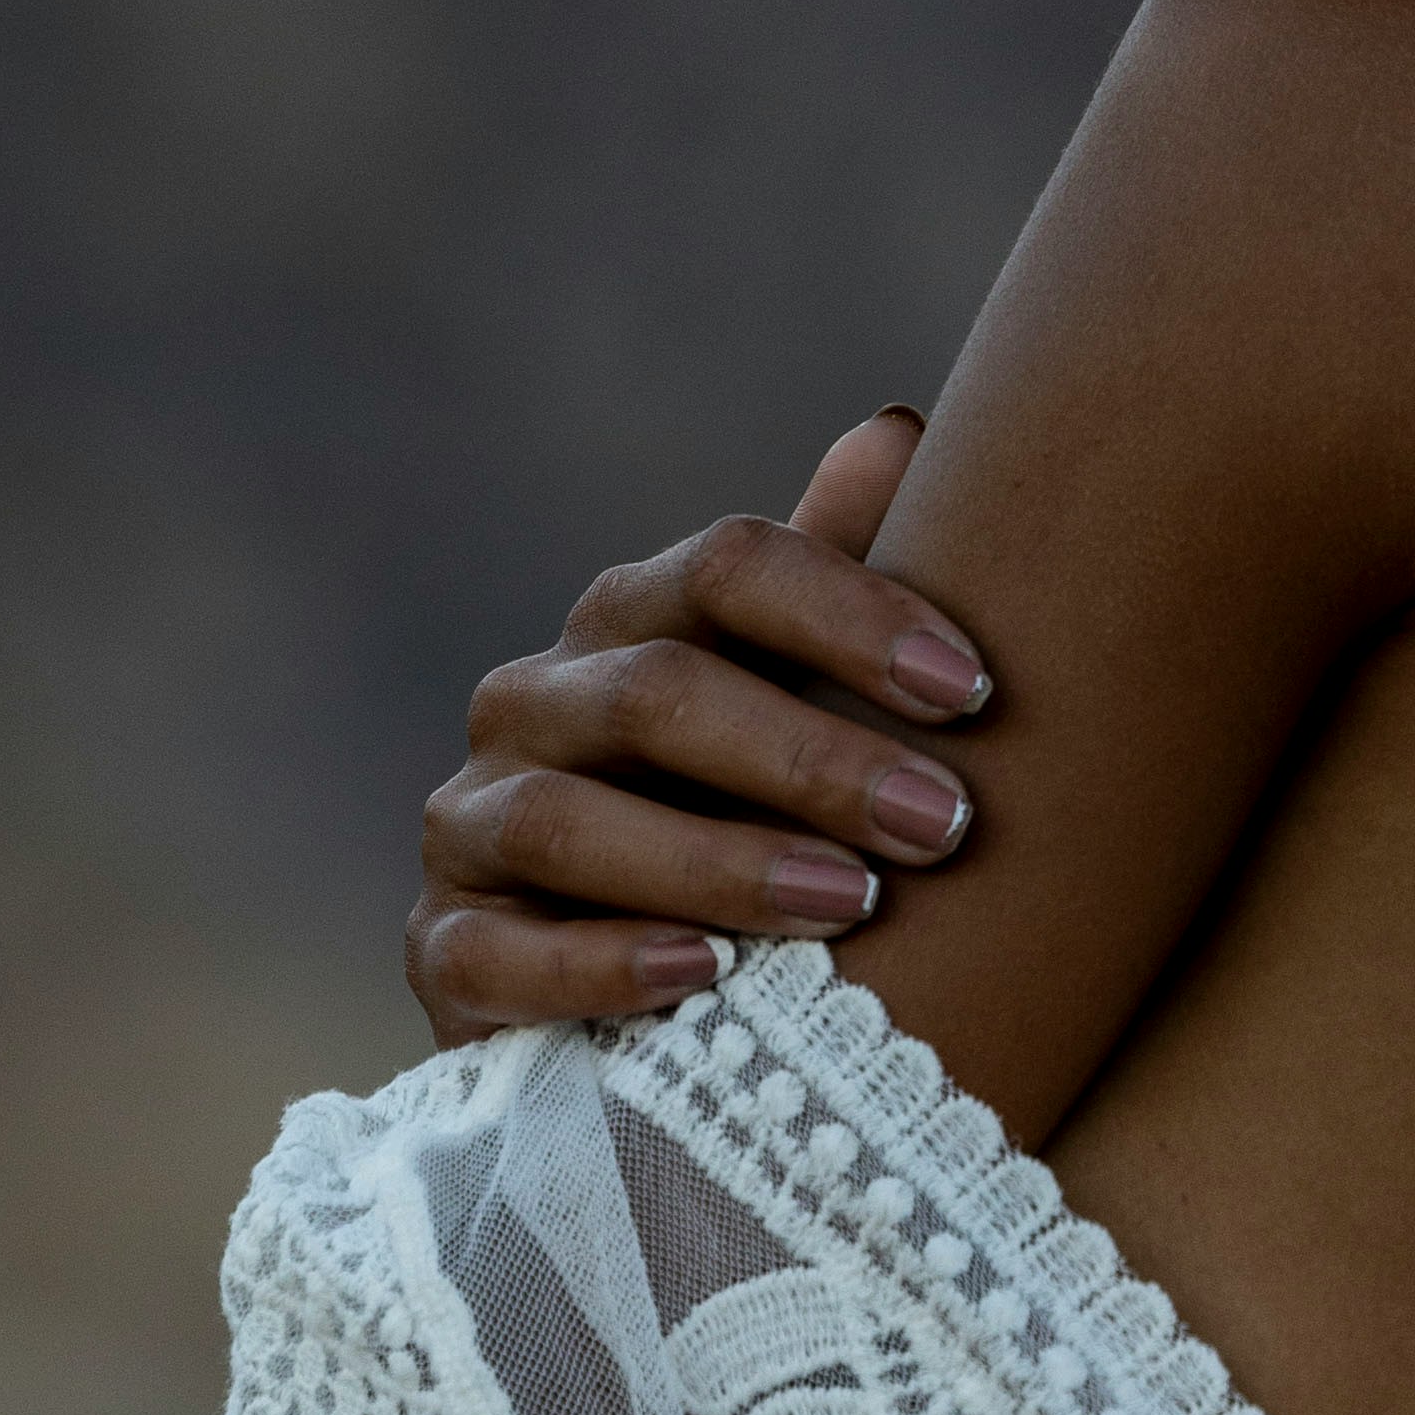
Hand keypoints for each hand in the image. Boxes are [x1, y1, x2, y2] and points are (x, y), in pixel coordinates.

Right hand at [407, 407, 995, 1040]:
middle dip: (810, 756)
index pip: (726, 569)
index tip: (972, 689)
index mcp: (626, 622)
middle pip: (658, 693)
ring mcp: (470, 828)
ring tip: (849, 905)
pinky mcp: (442, 954)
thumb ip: (835, 577)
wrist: (617, 988)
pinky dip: (597, 963)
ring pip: (568, 821)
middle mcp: (533, 704)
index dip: (850, 614)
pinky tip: (704, 976)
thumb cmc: (740, 813)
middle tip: (942, 822)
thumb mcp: (789, 697)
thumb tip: (893, 426)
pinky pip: (497, 954)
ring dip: (719, 862)